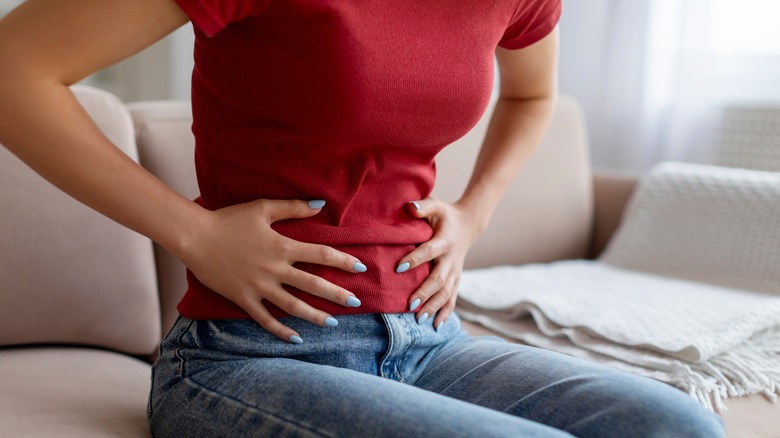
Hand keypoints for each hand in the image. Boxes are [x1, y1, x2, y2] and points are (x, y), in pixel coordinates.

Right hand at [180, 199, 364, 342]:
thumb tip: (320, 205)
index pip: (320, 254)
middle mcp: (274, 269)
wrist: (195, 236)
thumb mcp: (263, 208)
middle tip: (355, 303)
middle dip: (336, 294)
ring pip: (292, 306)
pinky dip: (281, 330)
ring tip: (333, 323)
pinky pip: (265, 319)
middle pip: (312, 284)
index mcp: (282, 246)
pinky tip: (297, 338)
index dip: (342, 261)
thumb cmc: (229, 219)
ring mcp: (259, 286)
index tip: (360, 268)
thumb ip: (293, 207)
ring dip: (315, 315)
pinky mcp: (243, 298)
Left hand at [397, 198, 482, 329]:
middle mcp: (452, 259)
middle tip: (410, 305)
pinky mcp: (456, 279)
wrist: (469, 224)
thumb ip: (422, 206)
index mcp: (444, 241)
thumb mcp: (435, 205)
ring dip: (434, 307)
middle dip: (425, 293)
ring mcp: (456, 271)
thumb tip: (409, 207)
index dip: (415, 259)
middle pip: (439, 279)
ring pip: (446, 292)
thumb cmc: (445, 215)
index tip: (398, 268)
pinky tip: (435, 326)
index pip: (429, 252)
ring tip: (419, 319)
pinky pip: (452, 298)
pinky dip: (445, 312)